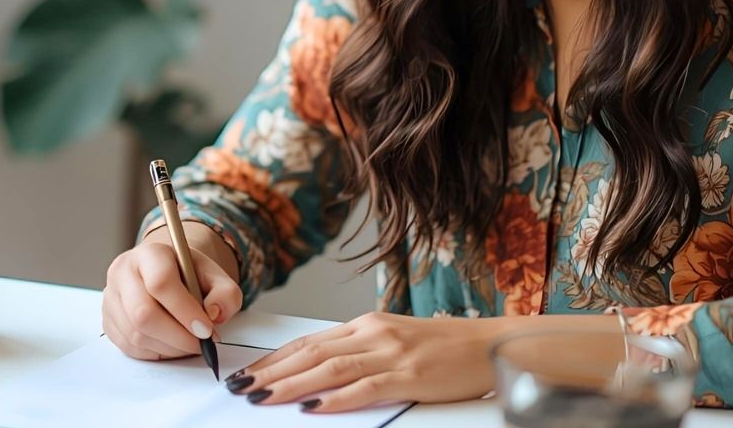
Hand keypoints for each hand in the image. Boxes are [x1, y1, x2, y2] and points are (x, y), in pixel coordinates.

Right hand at [102, 241, 241, 360]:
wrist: (165, 274)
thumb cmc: (189, 276)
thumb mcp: (214, 276)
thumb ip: (225, 293)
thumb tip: (214, 315)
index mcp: (149, 254)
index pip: (161, 282)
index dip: (185, 311)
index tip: (206, 330)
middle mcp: (123, 272)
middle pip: (143, 313)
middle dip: (177, 337)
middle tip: (200, 344)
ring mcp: (111, 298)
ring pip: (136, 335)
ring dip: (169, 348)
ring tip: (189, 344)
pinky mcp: (108, 321)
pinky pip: (129, 347)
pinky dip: (155, 353)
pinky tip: (172, 345)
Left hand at [225, 312, 510, 412]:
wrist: (492, 343)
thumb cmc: (446, 347)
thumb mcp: (396, 340)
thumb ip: (361, 351)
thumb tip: (320, 372)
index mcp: (367, 324)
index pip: (309, 342)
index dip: (274, 358)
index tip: (246, 372)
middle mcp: (374, 333)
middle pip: (311, 353)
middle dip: (271, 372)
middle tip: (239, 387)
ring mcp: (392, 353)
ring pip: (330, 369)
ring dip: (291, 384)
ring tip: (262, 397)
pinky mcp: (411, 375)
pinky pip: (366, 387)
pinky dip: (336, 398)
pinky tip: (313, 407)